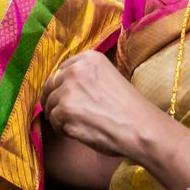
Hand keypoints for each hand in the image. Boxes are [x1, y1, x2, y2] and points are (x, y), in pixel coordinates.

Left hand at [40, 52, 167, 159]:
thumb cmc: (129, 108)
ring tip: (78, 124)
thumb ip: (85, 76)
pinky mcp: (65, 110)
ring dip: (59, 116)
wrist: (140, 127)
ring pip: (50, 104)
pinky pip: (53, 121)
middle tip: (65, 114)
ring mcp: (69, 89)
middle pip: (50, 85)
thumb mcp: (108, 77)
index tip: (64, 96)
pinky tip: (79, 131)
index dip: (60, 85)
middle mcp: (76, 69)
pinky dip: (62, 129)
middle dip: (54, 100)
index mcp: (89, 58)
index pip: (61, 69)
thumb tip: (62, 86)